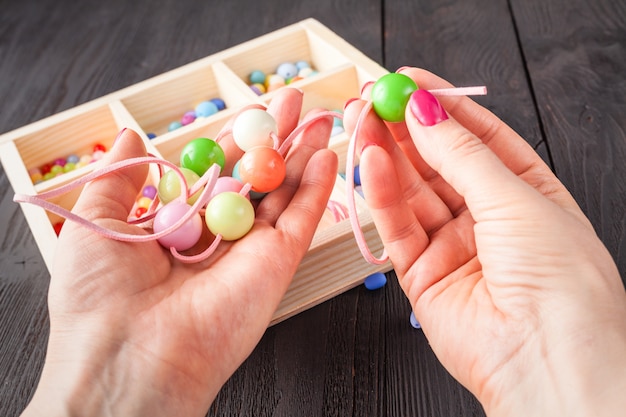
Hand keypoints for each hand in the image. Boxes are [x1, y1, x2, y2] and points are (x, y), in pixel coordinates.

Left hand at [22, 88, 337, 416]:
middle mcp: (218, 236)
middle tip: (296, 100)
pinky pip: (302, 218)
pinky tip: (327, 155)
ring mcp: (251, 249)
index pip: (215, 170)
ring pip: (285, 192)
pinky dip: (317, 187)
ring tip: (322, 117)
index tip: (253, 109)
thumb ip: (118, 175)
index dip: (235, 139)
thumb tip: (128, 134)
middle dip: (277, 136)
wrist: (130, 358)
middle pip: (256, 176)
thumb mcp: (95, 220)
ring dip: (305, 154)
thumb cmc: (99, 297)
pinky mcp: (277, 262)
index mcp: (178, 224)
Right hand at [344, 68, 625, 415]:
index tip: (411, 81)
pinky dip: (382, 194)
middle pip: (439, 163)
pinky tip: (371, 162)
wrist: (547, 363)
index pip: (480, 138)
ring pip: (413, 192)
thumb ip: (462, 155)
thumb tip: (426, 110)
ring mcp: (454, 246)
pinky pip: (397, 226)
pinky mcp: (422, 274)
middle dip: (406, 129)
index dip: (444, 107)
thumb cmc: (560, 282)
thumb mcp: (516, 198)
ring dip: (387, 155)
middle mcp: (489, 219)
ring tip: (363, 121)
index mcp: (528, 194)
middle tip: (376, 99)